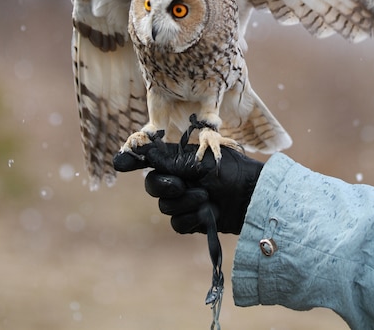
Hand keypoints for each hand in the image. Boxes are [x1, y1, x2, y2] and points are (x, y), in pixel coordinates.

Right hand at [113, 141, 262, 234]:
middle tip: (180, 186)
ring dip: (185, 203)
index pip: (150, 159)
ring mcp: (185, 200)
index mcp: (179, 159)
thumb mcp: (197, 161)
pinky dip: (192, 219)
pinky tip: (209, 213)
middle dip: (164, 187)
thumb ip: (167, 159)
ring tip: (207, 198)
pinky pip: (178, 224)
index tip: (119, 163)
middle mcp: (179, 178)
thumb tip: (140, 148)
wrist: (254, 197)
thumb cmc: (230, 171)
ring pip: (165, 207)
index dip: (132, 161)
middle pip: (152, 186)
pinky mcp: (192, 220)